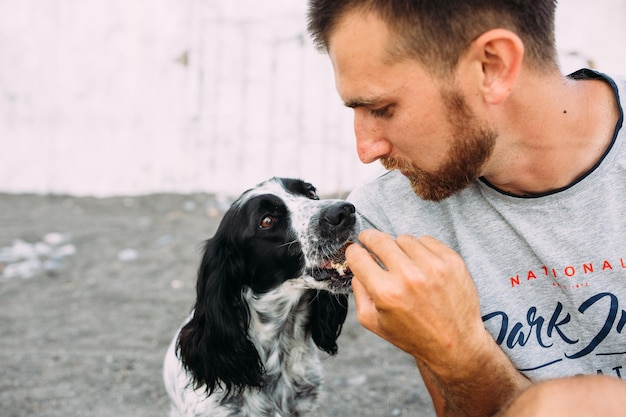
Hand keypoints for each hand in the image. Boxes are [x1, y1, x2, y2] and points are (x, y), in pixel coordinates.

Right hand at [346, 229, 488, 378]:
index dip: (353, 252)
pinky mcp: (452, 261)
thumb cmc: (412, 335)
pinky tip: (422, 265)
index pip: (358, 256)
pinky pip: (426, 240)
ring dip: (399, 248)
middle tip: (370, 241)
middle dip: (370, 239)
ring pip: (403, 239)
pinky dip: (421, 249)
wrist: (455, 344)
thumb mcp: (373, 321)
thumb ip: (359, 291)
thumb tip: (358, 264)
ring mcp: (433, 266)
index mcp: (386, 292)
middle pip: (379, 239)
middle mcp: (409, 276)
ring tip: (404, 265)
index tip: (356, 251)